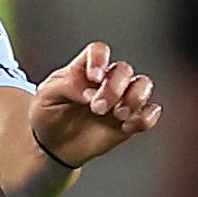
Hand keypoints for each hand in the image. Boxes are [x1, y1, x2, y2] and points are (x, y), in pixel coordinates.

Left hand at [30, 41, 161, 170]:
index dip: (100, 59)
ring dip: (134, 98)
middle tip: (97, 108)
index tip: (94, 77)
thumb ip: (67, 85)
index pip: (99, 51)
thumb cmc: (48, 115)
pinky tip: (127, 126)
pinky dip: (146, 117)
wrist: (52, 146)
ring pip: (143, 85)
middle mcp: (106, 80)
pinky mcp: (130, 119)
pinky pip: (151, 113)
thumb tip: (91, 90)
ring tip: (117, 115)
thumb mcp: (46, 96)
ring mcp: (120, 99)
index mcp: (84, 69)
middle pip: (124, 69)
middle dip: (113, 88)